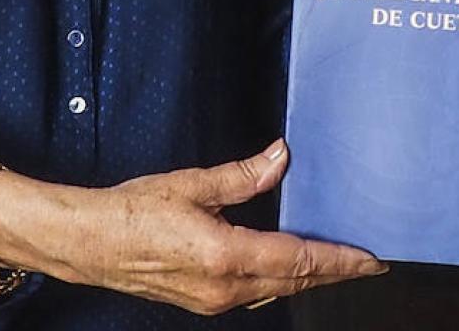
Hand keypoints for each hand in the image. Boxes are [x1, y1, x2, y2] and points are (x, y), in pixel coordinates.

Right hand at [28, 139, 386, 314]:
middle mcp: (224, 287)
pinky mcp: (202, 300)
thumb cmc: (132, 211)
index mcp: (225, 255)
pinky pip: (253, 293)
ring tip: (336, 264)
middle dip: (334, 274)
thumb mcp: (191, 184)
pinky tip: (288, 268)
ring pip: (275, 290)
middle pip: (294, 282)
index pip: (299, 261)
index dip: (339, 261)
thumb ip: (242, 176)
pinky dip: (280, 280)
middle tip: (367, 264)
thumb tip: (280, 157)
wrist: (88, 243)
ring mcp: (212, 300)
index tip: (370, 258)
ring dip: (308, 278)